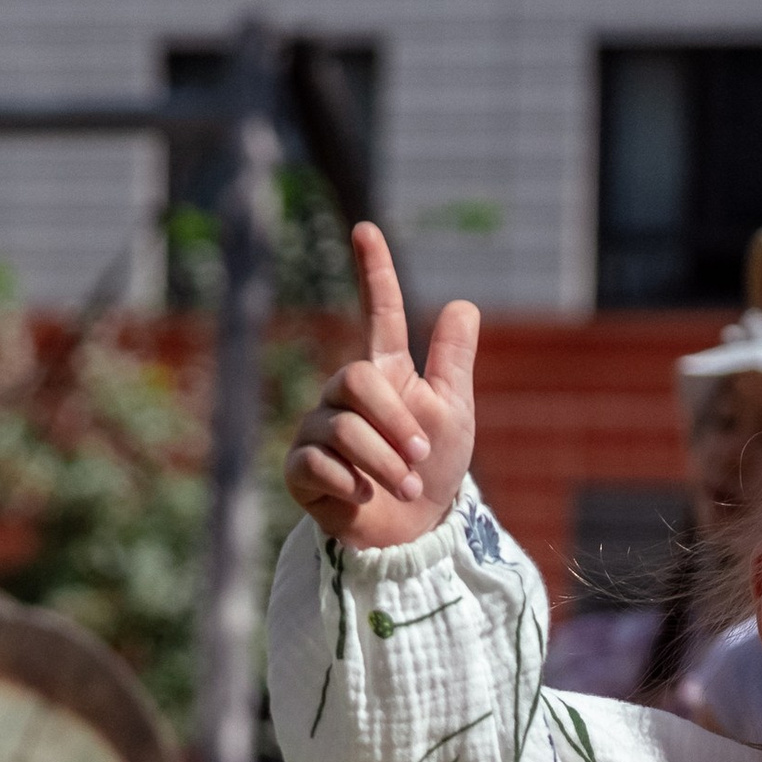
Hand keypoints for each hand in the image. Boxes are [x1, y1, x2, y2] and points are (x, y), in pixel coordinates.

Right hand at [285, 221, 479, 550]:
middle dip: (393, 421)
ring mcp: (317, 430)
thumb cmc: (433, 472)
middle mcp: (344, 395)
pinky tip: (363, 496)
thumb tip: (462, 303)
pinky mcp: (299, 468)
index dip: (374, 272)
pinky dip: (350, 483)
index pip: (379, 313)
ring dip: (382, 460)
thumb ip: (453, 363)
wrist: (415, 533)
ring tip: (404, 486)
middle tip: (419, 457)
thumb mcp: (453, 416)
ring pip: (341, 426)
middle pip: (356, 378)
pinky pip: (316, 462)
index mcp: (385, 374)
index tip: (366, 228)